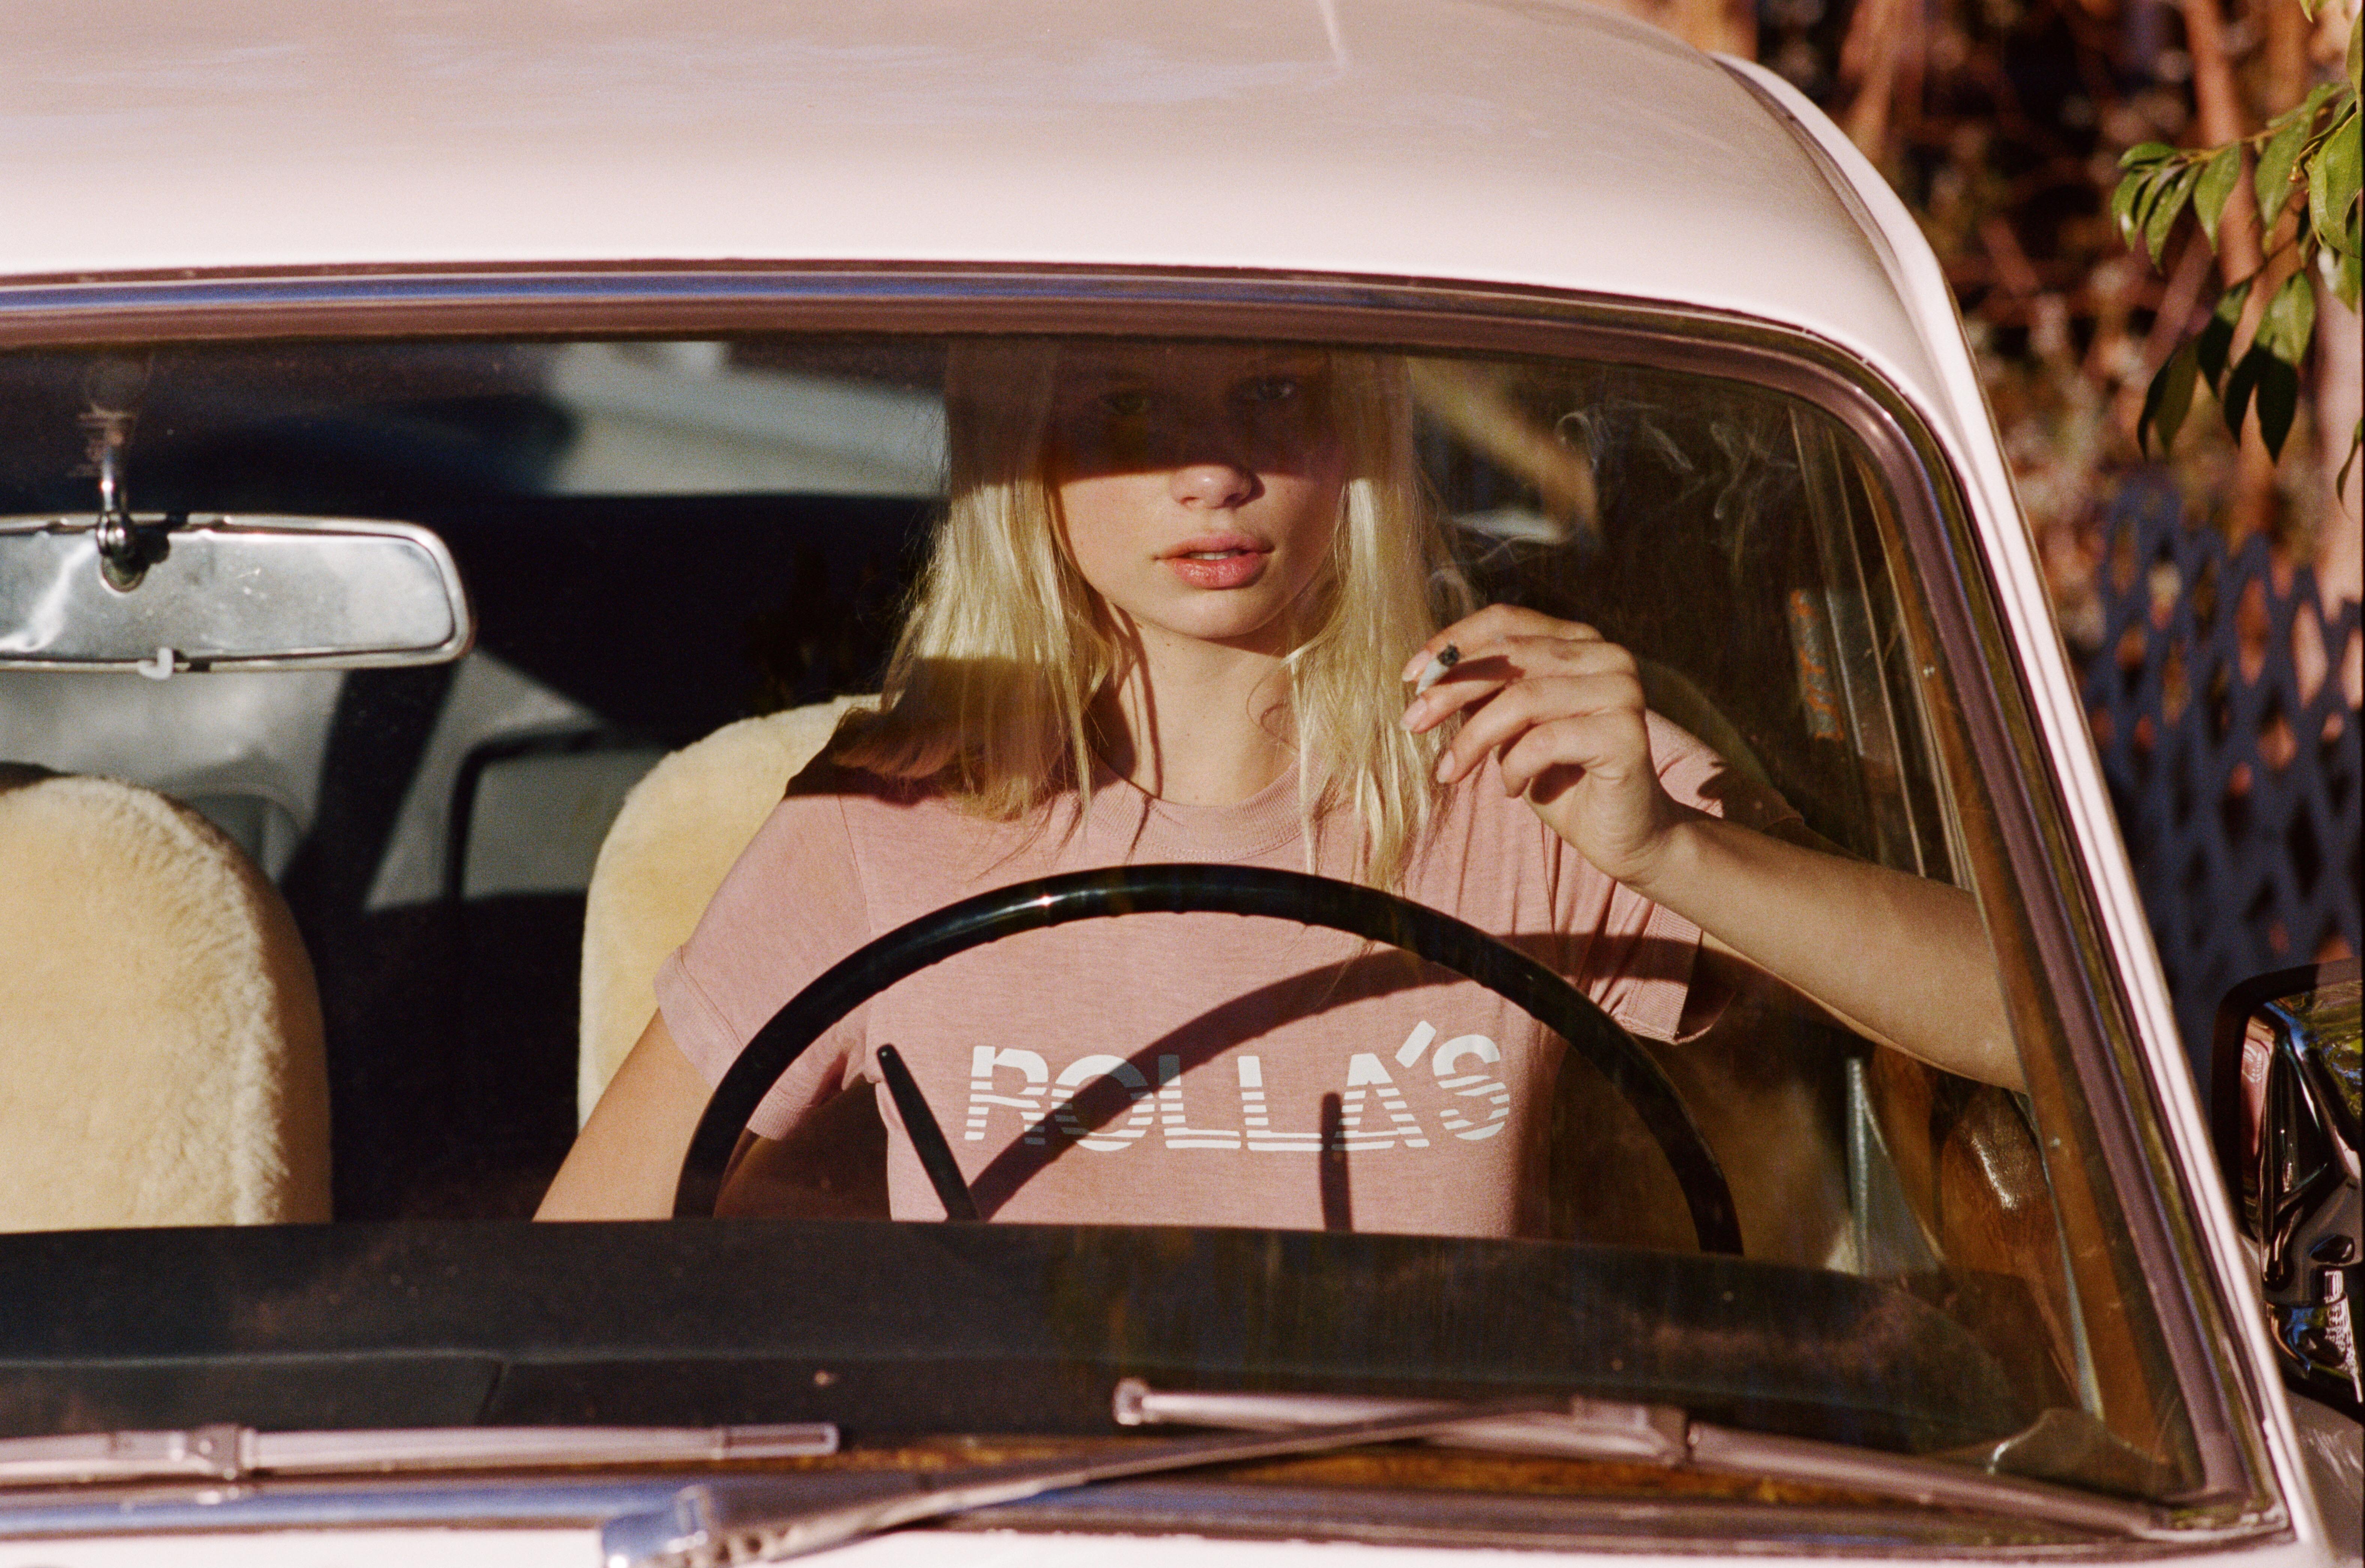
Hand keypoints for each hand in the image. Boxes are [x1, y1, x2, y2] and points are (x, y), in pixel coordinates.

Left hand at [1400, 606, 1688, 885]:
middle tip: (1413, 723)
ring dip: (1474, 739)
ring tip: (1452, 772)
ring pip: (1524, 700)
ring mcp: (1622, 691)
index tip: (1410, 676)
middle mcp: (1607, 656)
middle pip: (1510, 657)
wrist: (1623, 834)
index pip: (1506, 621)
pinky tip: (1511, 790)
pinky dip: (1515, 768)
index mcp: (1579, 642)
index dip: (1452, 643)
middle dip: (1451, 690)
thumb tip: (1427, 676)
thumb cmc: (1561, 778)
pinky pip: (1547, 741)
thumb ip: (1485, 695)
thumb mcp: (1511, 729)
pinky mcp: (1627, 733)